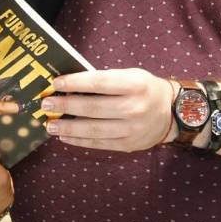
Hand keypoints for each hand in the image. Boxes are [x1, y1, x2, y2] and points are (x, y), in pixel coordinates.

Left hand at [42, 68, 176, 151]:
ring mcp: (131, 129)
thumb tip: (71, 84)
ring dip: (68, 127)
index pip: (99, 83)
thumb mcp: (131, 76)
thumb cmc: (145, 89)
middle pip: (93, 108)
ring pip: (93, 129)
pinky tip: (64, 136)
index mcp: (135, 85)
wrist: (173, 113)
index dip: (75, 83)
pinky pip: (99, 143)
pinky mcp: (128, 145)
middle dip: (66, 106)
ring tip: (50, 124)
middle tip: (46, 104)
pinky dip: (79, 140)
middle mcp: (134, 108)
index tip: (56, 83)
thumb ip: (105, 80)